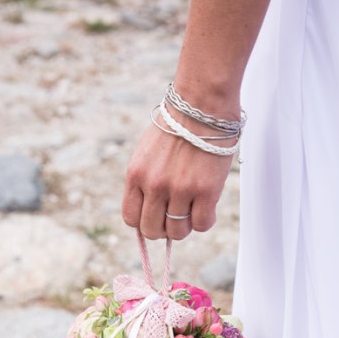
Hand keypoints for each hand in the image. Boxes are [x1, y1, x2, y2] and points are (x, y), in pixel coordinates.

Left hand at [122, 109, 234, 240]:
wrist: (202, 105)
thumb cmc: (179, 127)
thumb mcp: (148, 153)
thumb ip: (146, 179)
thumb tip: (154, 209)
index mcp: (136, 175)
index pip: (131, 218)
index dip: (145, 223)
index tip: (157, 217)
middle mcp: (154, 185)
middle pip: (152, 230)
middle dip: (164, 230)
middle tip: (176, 218)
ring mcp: (179, 189)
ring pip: (178, 231)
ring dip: (186, 227)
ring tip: (194, 211)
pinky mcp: (205, 191)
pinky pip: (202, 224)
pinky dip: (204, 222)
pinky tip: (208, 208)